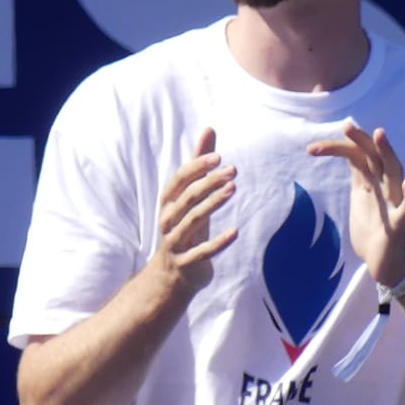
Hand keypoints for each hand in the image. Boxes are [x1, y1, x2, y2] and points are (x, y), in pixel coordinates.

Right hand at [152, 127, 238, 295]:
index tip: (217, 157)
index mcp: (168, 202)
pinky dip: (218, 242)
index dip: (197, 167)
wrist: (172, 275)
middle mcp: (169, 219)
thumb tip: (209, 129)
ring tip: (233, 189)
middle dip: (209, 182)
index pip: (180, 179)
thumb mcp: (191, 198)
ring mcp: (176, 242)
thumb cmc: (185, 228)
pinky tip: (235, 232)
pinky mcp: (187, 263)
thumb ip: (200, 165)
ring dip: (213, 204)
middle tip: (233, 170)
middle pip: (188, 197)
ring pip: (193, 220)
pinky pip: (202, 252)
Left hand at [308, 123, 404, 287]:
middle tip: (346, 126)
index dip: (337, 148)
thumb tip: (347, 148)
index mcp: (373, 179)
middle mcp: (385, 186)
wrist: (382, 261)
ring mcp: (394, 203)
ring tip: (379, 134)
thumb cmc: (373, 224)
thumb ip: (358, 172)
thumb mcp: (361, 193)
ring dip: (387, 153)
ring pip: (394, 173)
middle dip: (363, 140)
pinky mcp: (399, 225)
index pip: (357, 154)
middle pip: (376, 156)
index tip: (311, 149)